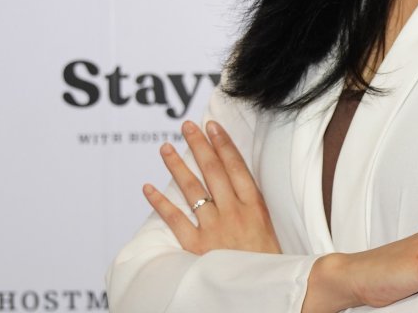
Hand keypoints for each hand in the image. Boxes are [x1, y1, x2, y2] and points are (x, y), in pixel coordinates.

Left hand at [142, 119, 281, 255]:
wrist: (266, 292)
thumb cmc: (267, 264)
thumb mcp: (269, 229)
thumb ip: (253, 206)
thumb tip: (241, 183)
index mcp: (255, 207)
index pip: (236, 167)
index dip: (223, 144)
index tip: (212, 126)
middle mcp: (235, 213)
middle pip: (213, 171)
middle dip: (199, 146)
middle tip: (187, 127)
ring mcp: (215, 229)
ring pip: (193, 190)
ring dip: (177, 166)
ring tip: (165, 148)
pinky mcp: (198, 247)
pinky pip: (176, 220)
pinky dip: (160, 203)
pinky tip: (148, 188)